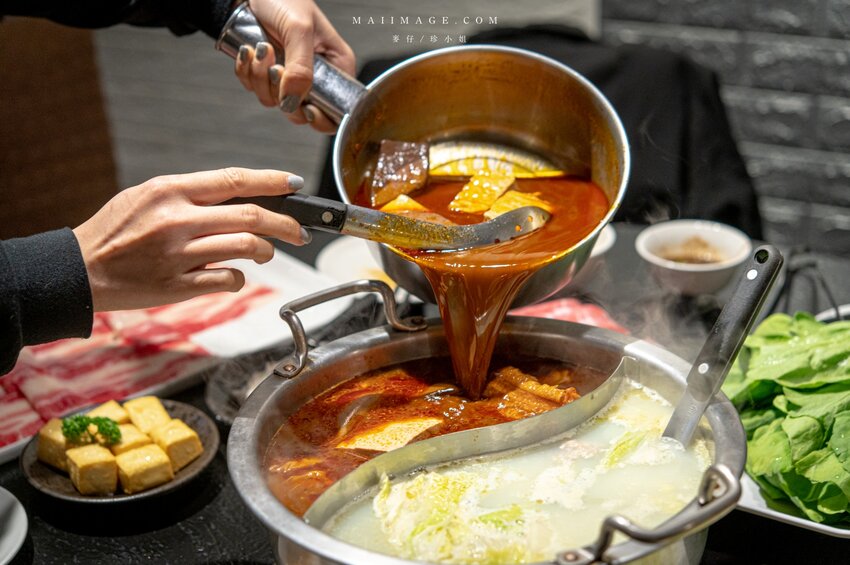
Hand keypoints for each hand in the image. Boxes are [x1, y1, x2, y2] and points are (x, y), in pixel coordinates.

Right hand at [73, 168, 304, 311]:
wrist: (80, 271)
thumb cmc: (116, 231)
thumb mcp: (147, 197)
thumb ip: (191, 196)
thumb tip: (241, 198)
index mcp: (170, 191)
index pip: (234, 179)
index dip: (271, 181)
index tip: (294, 184)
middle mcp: (176, 220)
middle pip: (251, 216)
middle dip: (286, 224)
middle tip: (299, 231)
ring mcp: (178, 255)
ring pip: (246, 248)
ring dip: (267, 251)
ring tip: (268, 252)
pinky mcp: (177, 286)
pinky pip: (228, 279)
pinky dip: (240, 277)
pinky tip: (235, 275)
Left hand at [234, 0, 354, 133]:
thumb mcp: (298, 29)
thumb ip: (300, 68)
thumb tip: (293, 102)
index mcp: (338, 66)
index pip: (338, 110)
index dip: (322, 117)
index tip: (306, 107)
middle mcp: (317, 77)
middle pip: (303, 112)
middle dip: (282, 92)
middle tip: (276, 67)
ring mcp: (291, 78)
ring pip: (276, 102)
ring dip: (260, 77)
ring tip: (261, 47)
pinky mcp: (269, 76)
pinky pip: (257, 90)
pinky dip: (248, 73)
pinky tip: (249, 52)